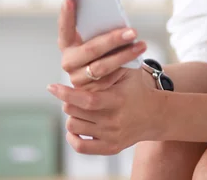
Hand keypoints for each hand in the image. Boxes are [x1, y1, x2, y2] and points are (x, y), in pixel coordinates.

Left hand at [47, 64, 165, 154]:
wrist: (155, 115)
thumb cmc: (137, 88)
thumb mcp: (128, 72)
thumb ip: (108, 65)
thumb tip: (85, 57)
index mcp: (117, 100)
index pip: (86, 100)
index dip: (66, 93)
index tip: (51, 86)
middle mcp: (113, 121)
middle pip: (75, 112)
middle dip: (68, 100)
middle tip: (72, 93)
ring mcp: (111, 136)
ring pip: (74, 126)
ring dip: (71, 115)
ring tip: (78, 106)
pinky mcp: (110, 148)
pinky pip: (80, 147)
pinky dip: (72, 136)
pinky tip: (76, 124)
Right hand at [58, 0, 146, 90]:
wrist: (116, 82)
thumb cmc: (107, 51)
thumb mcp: (102, 38)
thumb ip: (101, 30)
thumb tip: (113, 18)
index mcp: (67, 44)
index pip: (65, 28)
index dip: (66, 15)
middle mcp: (69, 61)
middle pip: (91, 49)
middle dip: (112, 39)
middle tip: (132, 31)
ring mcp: (77, 79)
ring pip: (102, 67)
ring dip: (124, 55)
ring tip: (141, 45)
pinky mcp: (90, 94)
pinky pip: (109, 80)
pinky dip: (123, 68)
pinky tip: (137, 60)